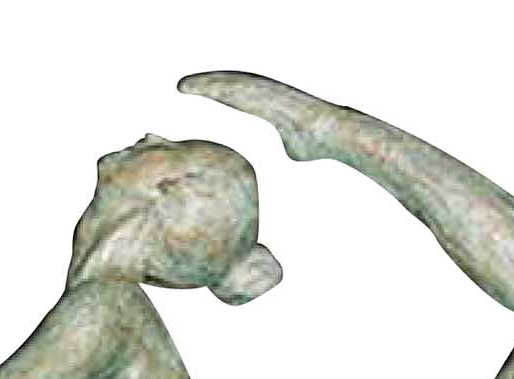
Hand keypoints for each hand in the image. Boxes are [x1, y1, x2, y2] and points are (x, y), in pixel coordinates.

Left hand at [178, 71, 347, 161]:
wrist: (332, 135)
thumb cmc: (316, 144)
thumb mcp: (292, 150)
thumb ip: (283, 149)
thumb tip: (282, 159)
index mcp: (266, 106)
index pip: (235, 98)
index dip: (215, 95)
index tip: (195, 97)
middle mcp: (264, 94)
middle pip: (229, 87)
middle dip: (206, 86)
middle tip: (181, 87)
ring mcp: (267, 91)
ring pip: (232, 83)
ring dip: (207, 83)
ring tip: (184, 85)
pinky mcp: (270, 93)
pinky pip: (241, 87)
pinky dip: (221, 86)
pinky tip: (203, 86)